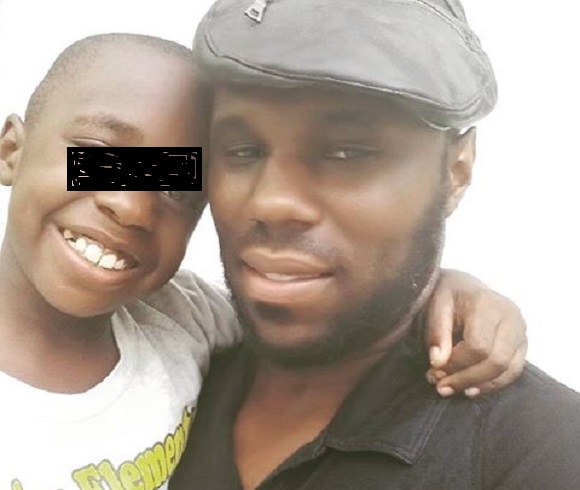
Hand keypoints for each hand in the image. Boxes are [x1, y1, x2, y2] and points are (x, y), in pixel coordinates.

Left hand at [425, 269, 526, 397]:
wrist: (464, 286)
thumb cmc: (448, 295)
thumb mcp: (435, 305)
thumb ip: (437, 333)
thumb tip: (438, 362)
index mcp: (488, 303)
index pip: (478, 345)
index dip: (456, 364)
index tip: (434, 370)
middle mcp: (511, 317)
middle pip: (496, 361)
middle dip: (466, 378)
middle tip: (441, 386)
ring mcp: (521, 331)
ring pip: (508, 370)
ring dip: (478, 385)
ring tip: (450, 388)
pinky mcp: (523, 344)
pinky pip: (513, 372)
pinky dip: (492, 384)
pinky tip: (470, 389)